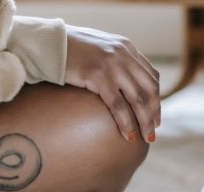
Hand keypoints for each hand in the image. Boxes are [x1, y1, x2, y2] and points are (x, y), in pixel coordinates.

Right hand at [65, 25, 160, 142]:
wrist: (47, 42)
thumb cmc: (69, 49)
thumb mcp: (99, 49)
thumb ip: (115, 61)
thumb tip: (123, 84)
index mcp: (127, 48)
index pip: (151, 77)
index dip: (156, 99)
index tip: (155, 117)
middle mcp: (123, 55)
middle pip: (149, 89)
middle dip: (154, 113)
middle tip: (153, 132)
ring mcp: (111, 65)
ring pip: (137, 99)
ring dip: (144, 121)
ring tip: (146, 138)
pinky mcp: (97, 76)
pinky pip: (118, 105)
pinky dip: (125, 122)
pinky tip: (127, 135)